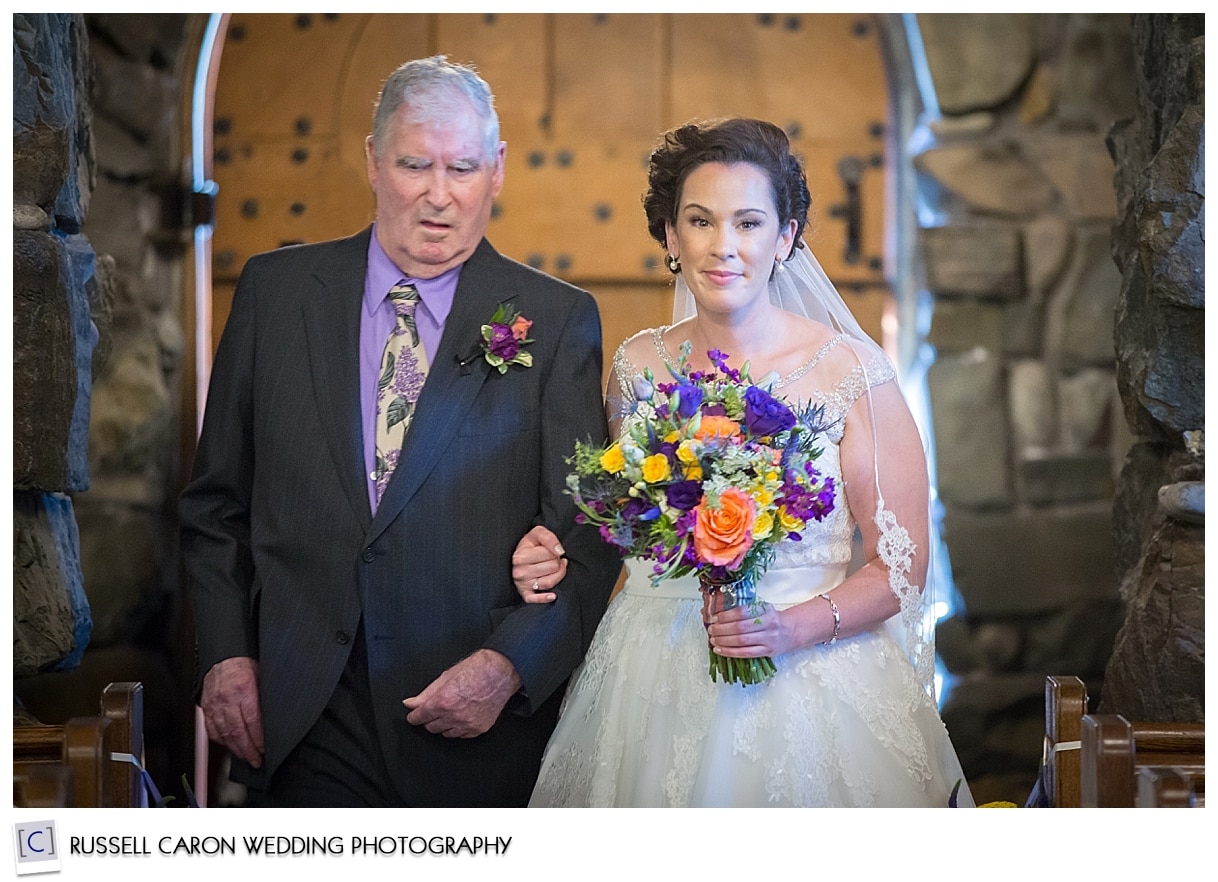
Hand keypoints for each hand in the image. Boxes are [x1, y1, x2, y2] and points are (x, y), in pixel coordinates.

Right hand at [201, 656, 263, 766]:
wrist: (225, 656)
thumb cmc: (246, 666)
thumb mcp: (262, 677)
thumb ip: (264, 699)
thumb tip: (274, 719)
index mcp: (244, 689)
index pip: (252, 721)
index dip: (258, 738)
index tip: (264, 749)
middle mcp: (227, 698)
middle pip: (238, 731)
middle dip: (248, 750)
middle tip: (256, 760)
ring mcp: (214, 704)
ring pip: (224, 733)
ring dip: (235, 748)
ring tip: (245, 756)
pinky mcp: (206, 707)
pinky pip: (212, 729)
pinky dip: (221, 740)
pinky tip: (229, 745)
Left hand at [402, 649, 521, 737]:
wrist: (501, 671)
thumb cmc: (477, 669)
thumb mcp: (446, 677)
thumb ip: (426, 694)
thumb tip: (410, 703)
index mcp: (443, 701)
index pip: (420, 717)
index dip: (414, 716)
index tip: (413, 716)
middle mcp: (454, 716)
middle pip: (431, 727)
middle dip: (429, 719)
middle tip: (434, 709)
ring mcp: (468, 724)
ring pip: (445, 733)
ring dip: (443, 724)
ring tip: (450, 710)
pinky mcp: (479, 729)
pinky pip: (461, 735)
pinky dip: (458, 728)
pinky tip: (461, 715)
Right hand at [510, 525, 565, 603]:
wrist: (518, 555)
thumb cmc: (530, 544)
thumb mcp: (537, 533)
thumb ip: (549, 538)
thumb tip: (560, 552)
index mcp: (521, 556)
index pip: (551, 555)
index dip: (556, 552)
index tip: (551, 551)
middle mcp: (520, 571)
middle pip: (553, 568)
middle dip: (557, 563)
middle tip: (553, 560)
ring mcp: (522, 584)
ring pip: (550, 583)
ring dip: (558, 575)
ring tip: (556, 569)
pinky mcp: (525, 594)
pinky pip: (536, 599)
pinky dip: (545, 598)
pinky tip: (553, 595)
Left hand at [706, 603, 798, 658]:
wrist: (791, 631)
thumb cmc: (771, 619)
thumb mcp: (761, 609)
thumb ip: (742, 610)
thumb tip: (714, 612)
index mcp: (765, 609)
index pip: (742, 612)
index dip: (725, 616)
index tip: (714, 618)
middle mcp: (769, 623)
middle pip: (740, 627)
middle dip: (721, 629)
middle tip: (711, 629)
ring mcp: (769, 639)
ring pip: (742, 641)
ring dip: (723, 641)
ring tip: (713, 640)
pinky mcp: (767, 651)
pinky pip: (746, 653)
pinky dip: (730, 652)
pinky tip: (719, 650)